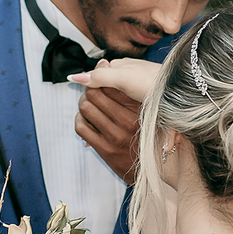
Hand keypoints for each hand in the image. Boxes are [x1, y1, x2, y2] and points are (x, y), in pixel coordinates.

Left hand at [72, 61, 156, 183]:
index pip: (112, 84)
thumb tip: (103, 63)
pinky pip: (82, 127)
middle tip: (90, 90)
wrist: (153, 170)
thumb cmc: (149, 134)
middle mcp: (129, 122)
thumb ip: (128, 87)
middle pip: (96, 93)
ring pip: (86, 108)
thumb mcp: (148, 109)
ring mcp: (116, 137)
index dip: (100, 76)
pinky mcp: (105, 150)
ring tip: (87, 103)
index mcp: (141, 109)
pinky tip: (86, 119)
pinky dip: (79, 120)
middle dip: (89, 89)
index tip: (99, 76)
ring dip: (83, 103)